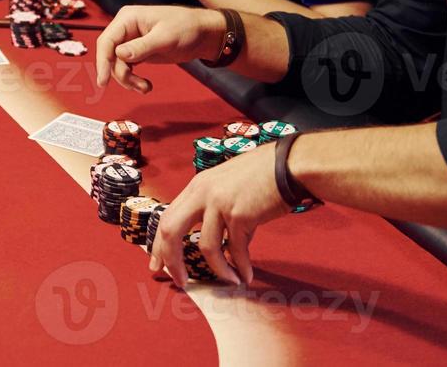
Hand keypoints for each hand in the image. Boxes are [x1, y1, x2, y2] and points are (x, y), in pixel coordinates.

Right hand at [93, 5, 224, 92]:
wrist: (203, 35)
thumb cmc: (186, 28)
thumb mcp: (165, 38)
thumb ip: (142, 47)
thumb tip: (119, 55)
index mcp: (128, 18)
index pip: (107, 40)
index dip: (102, 61)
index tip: (103, 81)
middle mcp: (126, 29)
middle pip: (109, 55)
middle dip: (119, 73)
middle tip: (136, 86)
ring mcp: (131, 41)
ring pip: (117, 65)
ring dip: (128, 79)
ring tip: (146, 87)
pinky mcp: (138, 53)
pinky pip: (127, 68)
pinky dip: (133, 80)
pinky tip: (145, 86)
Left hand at [149, 142, 287, 288]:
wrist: (289, 165)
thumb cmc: (263, 174)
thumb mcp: (228, 186)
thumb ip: (219, 211)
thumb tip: (228, 245)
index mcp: (197, 186)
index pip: (167, 217)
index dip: (159, 244)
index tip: (157, 264)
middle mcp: (202, 193)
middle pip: (172, 230)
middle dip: (171, 260)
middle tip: (178, 281)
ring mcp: (219, 203)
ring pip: (206, 247)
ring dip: (218, 270)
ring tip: (228, 281)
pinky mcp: (240, 215)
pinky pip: (236, 249)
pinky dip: (241, 267)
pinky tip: (246, 276)